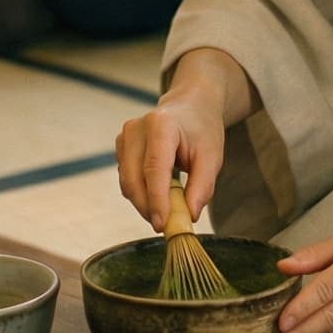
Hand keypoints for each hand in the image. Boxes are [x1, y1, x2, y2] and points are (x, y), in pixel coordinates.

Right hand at [116, 85, 227, 228]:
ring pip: (127, 182)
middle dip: (148, 207)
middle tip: (166, 226)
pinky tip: (157, 193)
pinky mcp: (121, 145)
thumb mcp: (212, 156)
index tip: (162, 224)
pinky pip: (126, 179)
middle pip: (134, 178)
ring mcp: (125, 136)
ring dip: (143, 203)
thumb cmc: (202, 130)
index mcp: (161, 125)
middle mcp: (137, 128)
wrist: (190, 106)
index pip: (154, 168)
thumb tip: (189, 216)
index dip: (156, 199)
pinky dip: (140, 193)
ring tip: (167, 209)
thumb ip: (202, 186)